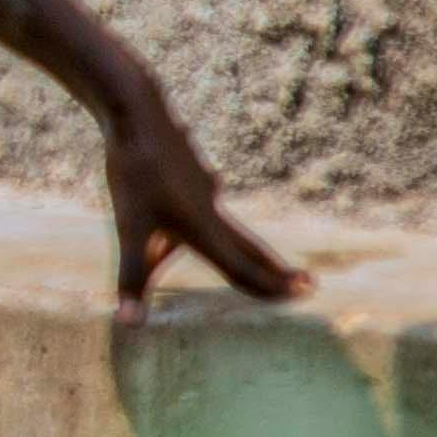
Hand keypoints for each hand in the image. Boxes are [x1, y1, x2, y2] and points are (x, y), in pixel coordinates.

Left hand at [95, 71, 306, 308]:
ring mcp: (202, 189)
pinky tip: (205, 192)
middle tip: (308, 283)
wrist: (137, 112)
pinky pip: (202, 202)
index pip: (241, 269)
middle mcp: (210, 211)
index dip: (270, 286)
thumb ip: (131, 278)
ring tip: (260, 260)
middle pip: (247, 249)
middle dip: (274, 270)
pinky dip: (208, 216)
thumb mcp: (128, 229)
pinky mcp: (189, 172)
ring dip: (244, 246)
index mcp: (204, 230)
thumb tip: (129, 325)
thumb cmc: (133, 172)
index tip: (305, 292)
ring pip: (227, 226)